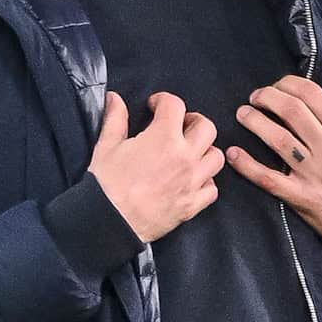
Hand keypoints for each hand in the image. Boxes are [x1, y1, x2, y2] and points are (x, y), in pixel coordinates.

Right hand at [89, 91, 223, 242]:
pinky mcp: (192, 204)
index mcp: (164, 138)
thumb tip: (115, 98)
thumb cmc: (105, 185)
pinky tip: (192, 180)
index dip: (164, 100)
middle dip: (193, 121)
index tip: (155, 105)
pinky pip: (213, 189)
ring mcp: (192, 181)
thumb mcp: (106, 146)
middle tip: (179, 125)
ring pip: (216, 157)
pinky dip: (206, 182)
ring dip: (205, 151)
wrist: (107, 223)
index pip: (175, 106)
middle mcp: (185, 157)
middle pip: (207, 128)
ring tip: (189, 152)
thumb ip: (115, 119)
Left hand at [227, 76, 321, 262]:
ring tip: (243, 114)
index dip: (289, 84)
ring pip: (278, 139)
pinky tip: (232, 153)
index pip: (313, 96)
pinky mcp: (304, 199)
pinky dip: (248, 165)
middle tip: (255, 97)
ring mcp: (315, 174)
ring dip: (255, 122)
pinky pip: (270, 179)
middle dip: (268, 97)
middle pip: (292, 112)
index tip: (277, 85)